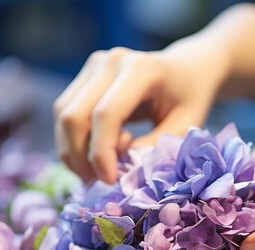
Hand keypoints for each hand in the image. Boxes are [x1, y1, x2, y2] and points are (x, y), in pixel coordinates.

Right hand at [53, 46, 221, 183]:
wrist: (188, 70)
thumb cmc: (190, 100)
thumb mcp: (185, 127)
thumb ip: (154, 149)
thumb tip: (122, 171)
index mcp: (142, 69)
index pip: (106, 114)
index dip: (101, 153)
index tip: (110, 181)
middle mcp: (111, 61)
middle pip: (74, 115)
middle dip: (81, 157)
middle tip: (100, 182)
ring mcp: (94, 66)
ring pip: (63, 115)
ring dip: (73, 152)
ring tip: (99, 171)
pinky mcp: (85, 76)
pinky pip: (66, 113)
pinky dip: (73, 142)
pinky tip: (95, 156)